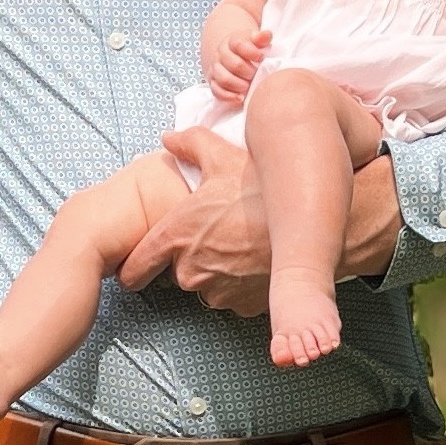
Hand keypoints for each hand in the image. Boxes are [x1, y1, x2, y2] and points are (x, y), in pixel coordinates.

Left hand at [123, 127, 402, 303]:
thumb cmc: (264, 189)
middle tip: (211, 236)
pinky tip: (255, 259)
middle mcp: (191, 272)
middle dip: (186, 260)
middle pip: (174, 275)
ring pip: (205, 287)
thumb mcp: (224, 156)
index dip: (134, 267)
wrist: (312, 223)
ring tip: (238, 244)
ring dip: (214, 273)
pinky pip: (233, 297)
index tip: (138, 266)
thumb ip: (190, 145)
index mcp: (176, 237)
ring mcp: (219, 293)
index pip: (134, 270)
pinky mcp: (244, 306)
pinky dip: (240, 284)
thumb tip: (169, 138)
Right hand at [200, 0, 269, 105]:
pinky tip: (240, 97)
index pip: (239, 45)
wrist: (234, 55)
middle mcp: (221, 54)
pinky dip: (228, 96)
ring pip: (224, 79)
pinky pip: (216, 91)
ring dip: (239, 85)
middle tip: (258, 75)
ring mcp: (216, 68)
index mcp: (232, 41)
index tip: (261, 57)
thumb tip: (266, 35)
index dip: (252, 52)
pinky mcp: (213, 82)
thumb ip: (262, 38)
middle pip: (233, 64)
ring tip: (249, 86)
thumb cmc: (250, 49)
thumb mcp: (256, 40)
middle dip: (248, 72)